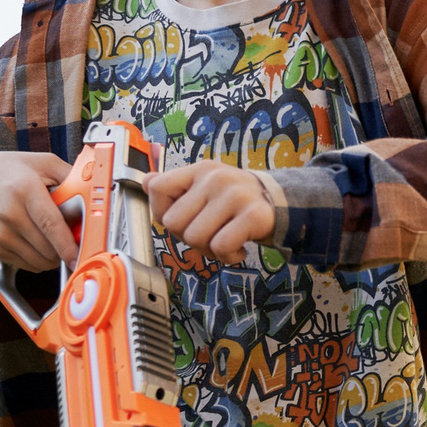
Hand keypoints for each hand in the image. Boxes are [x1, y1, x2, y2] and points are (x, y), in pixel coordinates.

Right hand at [0, 151, 80, 274]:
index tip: (80, 256)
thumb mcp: (39, 162)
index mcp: (25, 189)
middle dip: (66, 250)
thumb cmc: (4, 170)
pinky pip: (26, 265)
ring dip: (53, 258)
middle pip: (48, 247)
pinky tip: (38, 245)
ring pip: (38, 260)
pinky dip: (38, 261)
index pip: (51, 224)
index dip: (68, 245)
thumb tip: (94, 188)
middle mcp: (10, 214)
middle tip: (72, 241)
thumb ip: (68, 174)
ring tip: (54, 242)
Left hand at [146, 161, 276, 260]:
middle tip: (209, 233)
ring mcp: (234, 195)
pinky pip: (221, 247)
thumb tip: (146, 181)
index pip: (158, 188)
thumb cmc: (235, 201)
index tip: (183, 218)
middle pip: (174, 223)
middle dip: (188, 237)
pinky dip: (228, 256)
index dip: (162, 212)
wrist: (280, 203)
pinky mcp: (253, 215)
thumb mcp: (204, 187)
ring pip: (195, 238)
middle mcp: (215, 178)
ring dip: (209, 250)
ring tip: (225, 240)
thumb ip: (175, 186)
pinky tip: (238, 249)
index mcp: (199, 170)